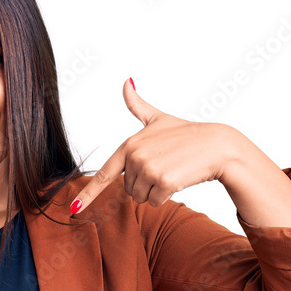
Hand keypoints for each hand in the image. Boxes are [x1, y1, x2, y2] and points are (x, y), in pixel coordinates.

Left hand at [71, 79, 232, 212]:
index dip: (88, 194)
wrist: (217, 145)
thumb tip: (126, 82)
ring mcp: (149, 169)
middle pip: (129, 190)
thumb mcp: (159, 118)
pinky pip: (155, 202)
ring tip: (171, 171)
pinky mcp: (164, 182)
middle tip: (165, 167)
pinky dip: (166, 196)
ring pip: (141, 198)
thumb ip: (138, 105)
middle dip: (145, 184)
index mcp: (130, 144)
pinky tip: (178, 179)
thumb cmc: (187, 134)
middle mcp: (136, 156)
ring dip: (156, 191)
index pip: (104, 174)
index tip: (74, 209)